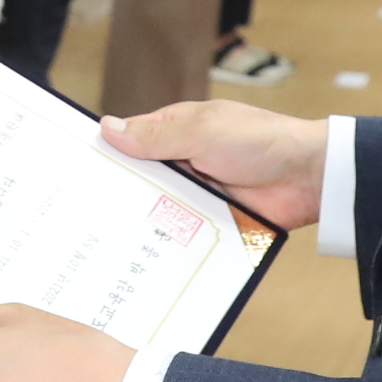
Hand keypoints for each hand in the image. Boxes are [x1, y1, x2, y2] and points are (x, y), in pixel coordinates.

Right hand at [96, 98, 325, 232]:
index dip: (105, 151)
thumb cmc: (259, 141)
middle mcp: (183, 160)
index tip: (73, 168)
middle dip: (118, 192)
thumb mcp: (201, 132)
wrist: (308, 179)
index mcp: (177, 130)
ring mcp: (197, 191)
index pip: (130, 138)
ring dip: (143, 218)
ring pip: (158, 207)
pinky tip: (142, 254)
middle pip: (140, 178)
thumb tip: (107, 127)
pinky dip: (169, 238)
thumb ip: (155, 136)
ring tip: (102, 239)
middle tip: (80, 213)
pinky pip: (183, 230)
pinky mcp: (212, 219)